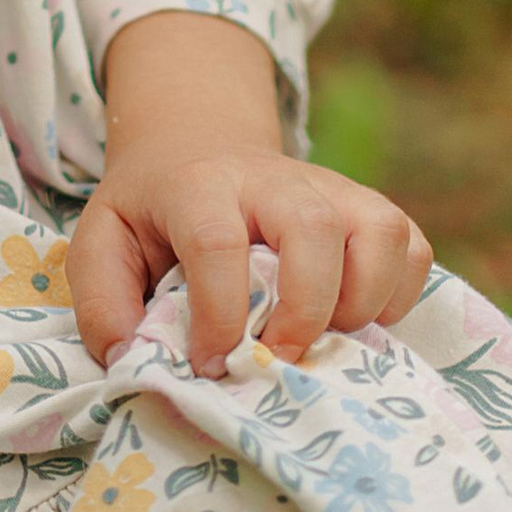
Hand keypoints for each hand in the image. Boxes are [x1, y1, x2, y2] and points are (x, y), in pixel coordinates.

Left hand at [73, 15, 430, 374]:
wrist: (199, 149)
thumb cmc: (153, 213)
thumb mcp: (102, 242)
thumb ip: (101, 302)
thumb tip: (131, 359)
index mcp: (198, 185)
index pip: (217, 241)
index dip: (220, 313)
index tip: (211, 363)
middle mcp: (273, 179)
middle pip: (312, 226)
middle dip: (302, 309)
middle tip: (277, 359)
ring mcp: (331, 188)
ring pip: (377, 232)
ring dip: (359, 303)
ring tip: (321, 340)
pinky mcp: (371, 207)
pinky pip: (411, 247)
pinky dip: (395, 295)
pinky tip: (352, 319)